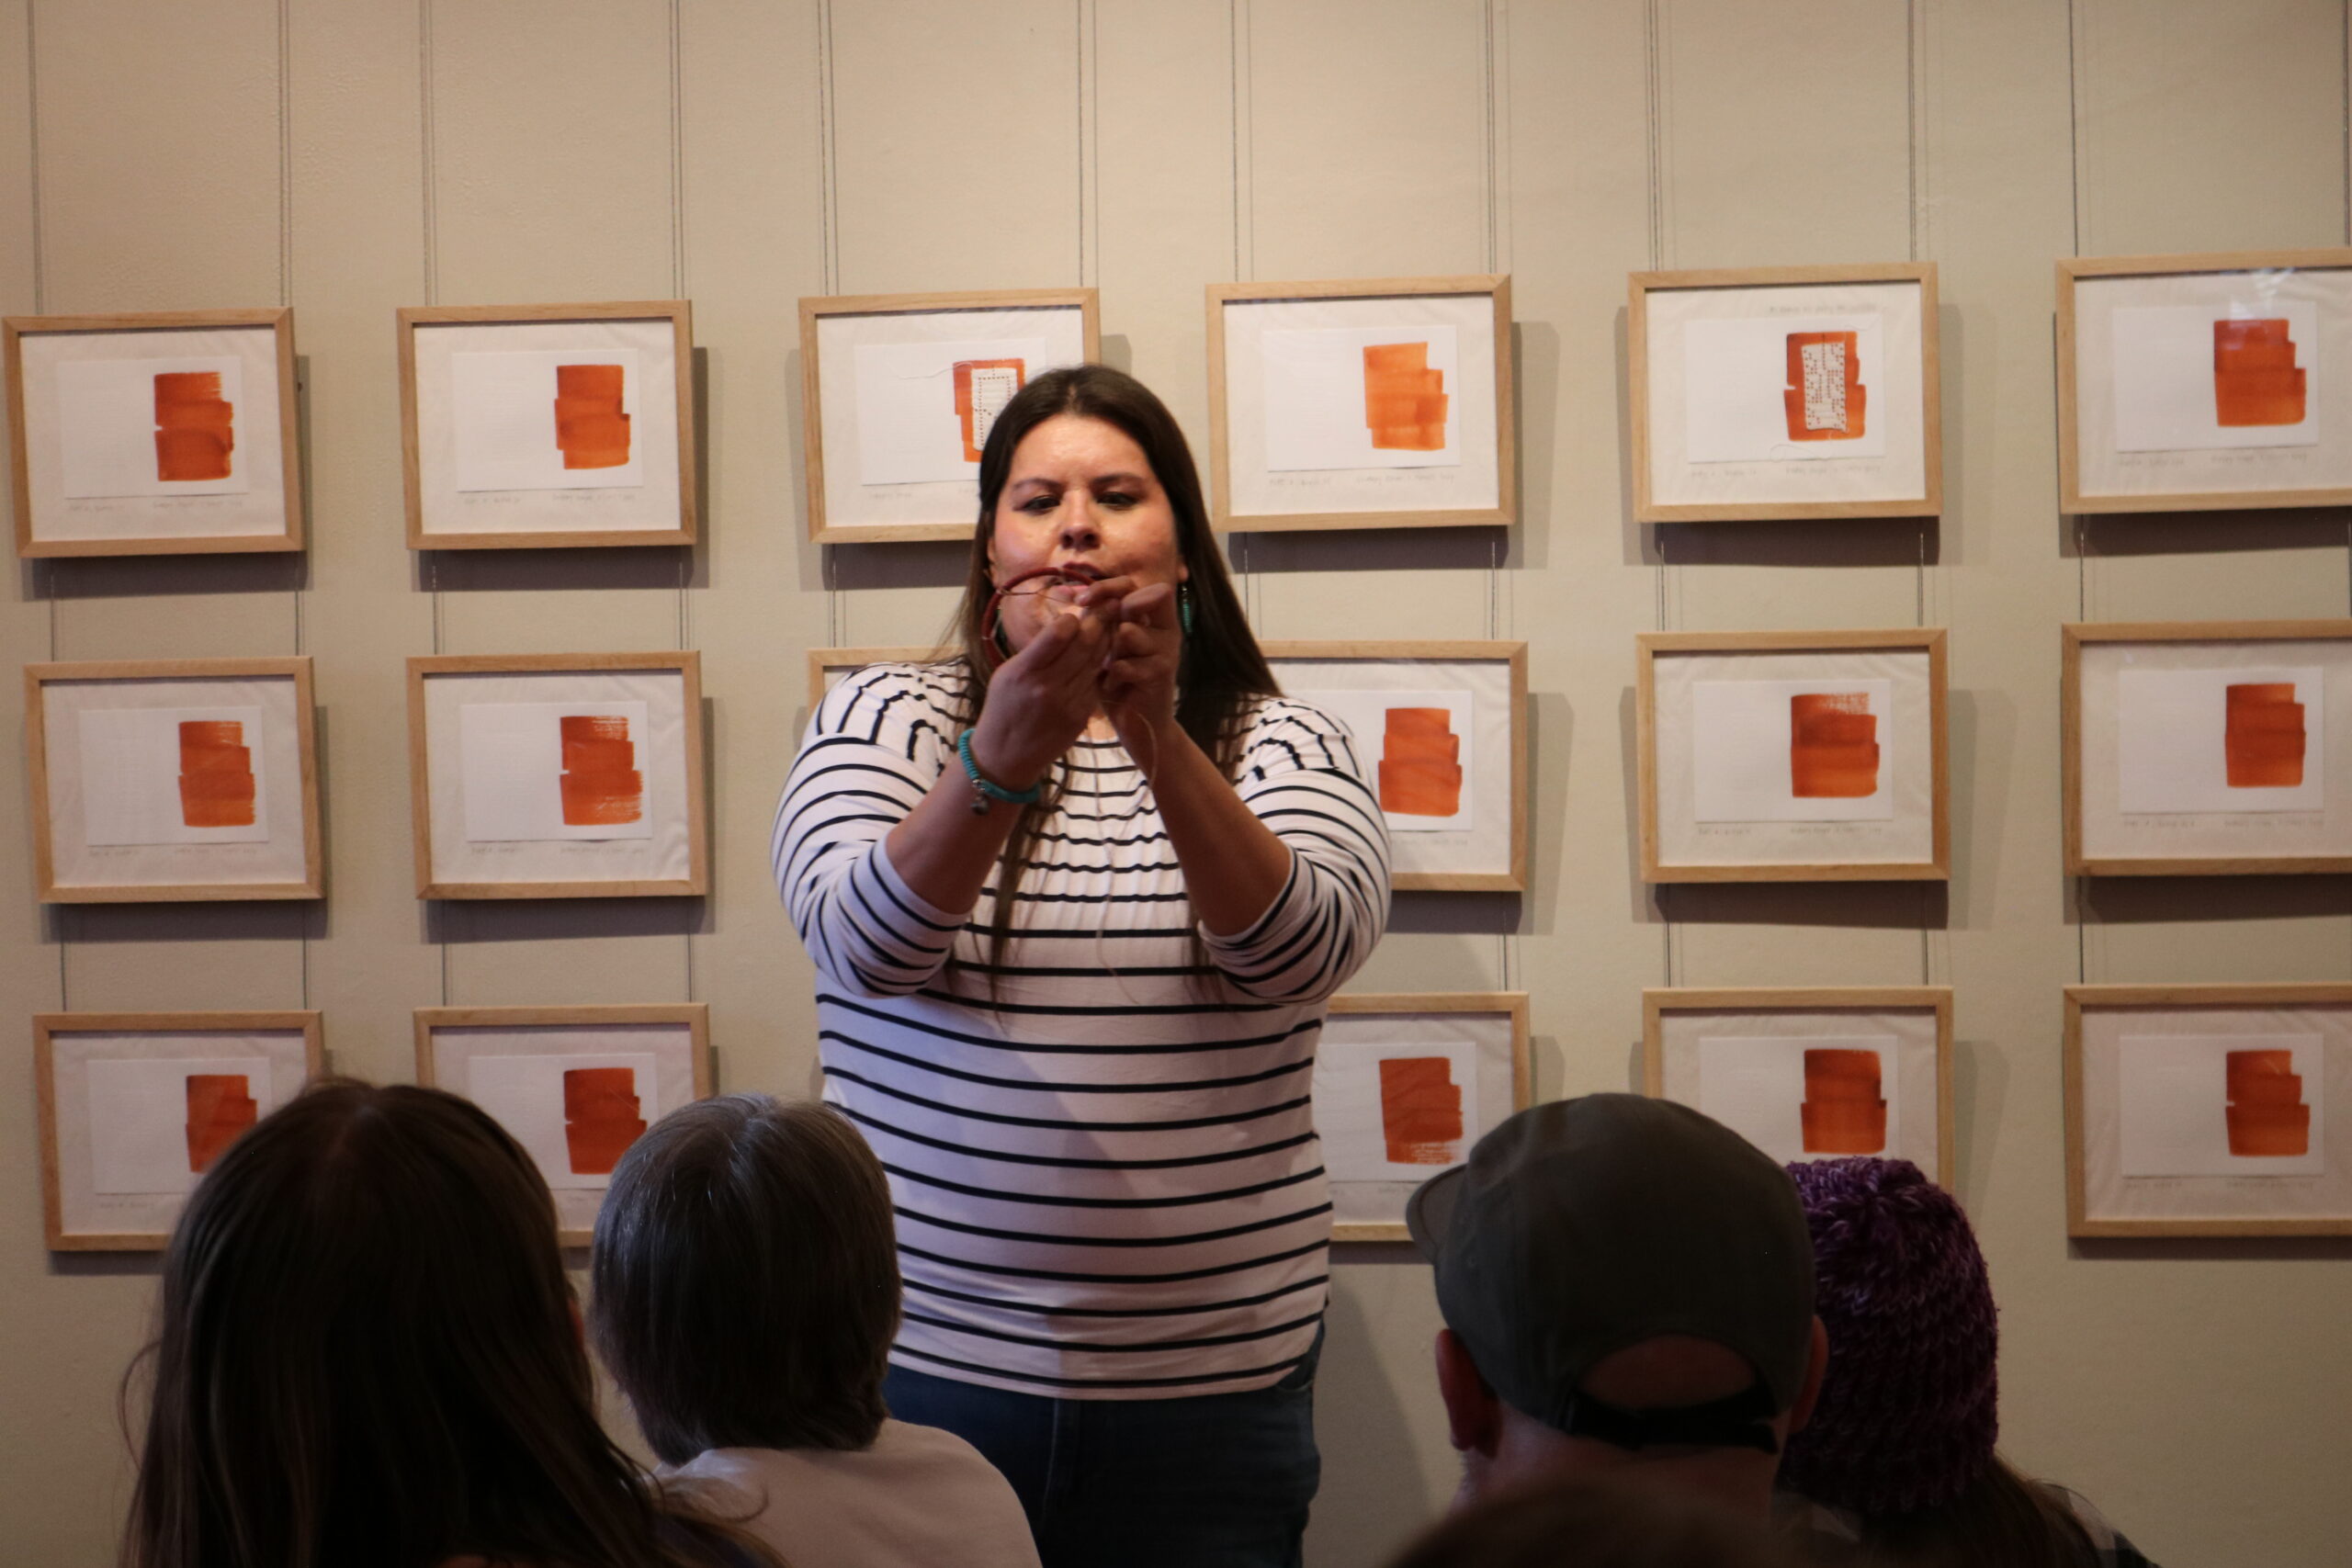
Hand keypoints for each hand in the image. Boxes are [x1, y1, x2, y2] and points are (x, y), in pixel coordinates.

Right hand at [970, 595, 1115, 786]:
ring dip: (1106, 641)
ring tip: (1112, 625)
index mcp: (1024, 672)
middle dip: (1099, 622)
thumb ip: (1036, 651)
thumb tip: (1065, 623)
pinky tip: (1104, 655)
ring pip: (1095, 663)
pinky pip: (1095, 684)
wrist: (1006, 755)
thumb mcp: (1007, 674)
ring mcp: (1067, 704)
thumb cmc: (1003, 708)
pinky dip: (1100, 667)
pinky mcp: (1081, 717)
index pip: (1058, 634)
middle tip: (1111, 605)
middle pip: (1083, 645)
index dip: (1071, 619)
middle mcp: (1047, 688)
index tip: (1075, 614)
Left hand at [1086, 577, 1181, 755]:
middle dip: (1117, 609)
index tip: (1081, 601)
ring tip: (1107, 669)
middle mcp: (1165, 628)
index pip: (1132, 584)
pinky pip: (1126, 663)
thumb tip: (1070, 592)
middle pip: (1148, 595)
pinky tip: (1112, 685)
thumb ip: (1097, 619)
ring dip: (1109, 651)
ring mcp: (1167, 649)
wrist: (1135, 721)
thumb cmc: (1116, 680)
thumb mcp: (1104, 644)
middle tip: (1099, 630)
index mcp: (1150, 617)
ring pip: (1129, 631)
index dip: (1106, 587)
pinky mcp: (1162, 672)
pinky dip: (1112, 676)